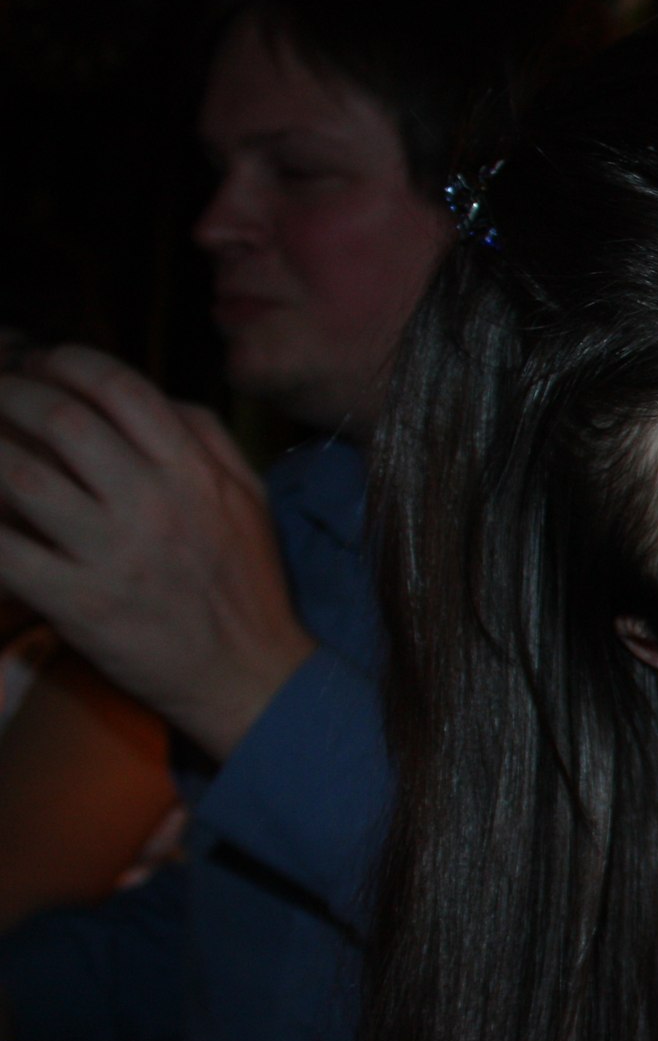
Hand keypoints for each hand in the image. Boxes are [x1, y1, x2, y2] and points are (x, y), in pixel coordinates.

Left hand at [0, 346, 314, 756]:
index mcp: (195, 473)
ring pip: (19, 477)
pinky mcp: (78, 603)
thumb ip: (210, 439)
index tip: (39, 365)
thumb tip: (156, 397)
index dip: (65, 363)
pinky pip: (4, 551)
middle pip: (60, 420)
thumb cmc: (249, 587)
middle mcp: (154, 504)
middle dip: (11, 394)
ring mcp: (112, 554)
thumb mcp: (251, 501)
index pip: (120, 389)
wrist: (251, 677)